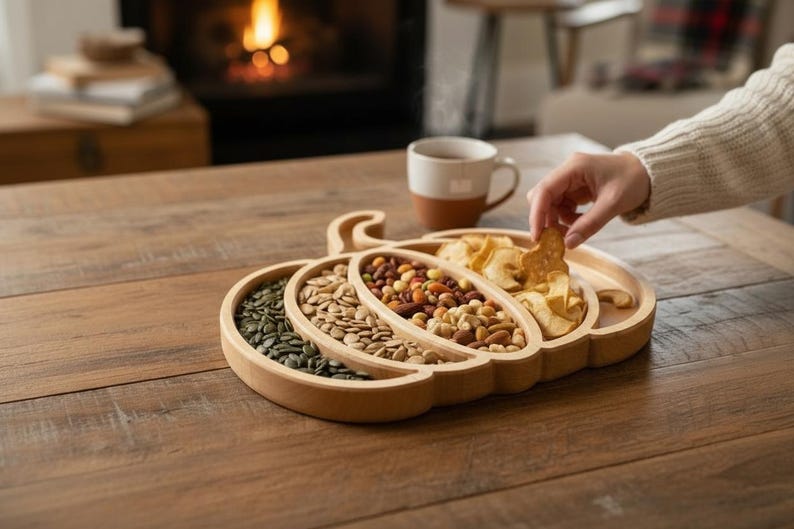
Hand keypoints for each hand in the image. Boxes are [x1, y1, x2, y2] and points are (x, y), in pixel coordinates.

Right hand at [526, 151, 650, 247]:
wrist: (648, 173)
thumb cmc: (633, 180)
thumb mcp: (613, 204)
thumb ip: (590, 224)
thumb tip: (568, 244)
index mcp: (574, 167)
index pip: (544, 190)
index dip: (536, 214)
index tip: (537, 236)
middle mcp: (568, 171)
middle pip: (543, 197)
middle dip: (546, 219)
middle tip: (556, 239)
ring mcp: (570, 180)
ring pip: (550, 204)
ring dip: (557, 221)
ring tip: (574, 232)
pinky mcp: (574, 189)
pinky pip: (561, 207)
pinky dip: (566, 219)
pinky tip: (580, 223)